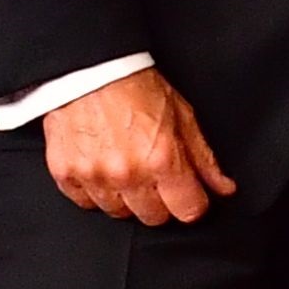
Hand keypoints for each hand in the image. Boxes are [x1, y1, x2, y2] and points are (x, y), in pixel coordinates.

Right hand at [39, 68, 236, 224]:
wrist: (90, 71)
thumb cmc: (137, 88)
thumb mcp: (183, 117)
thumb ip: (204, 159)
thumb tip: (223, 188)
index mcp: (161, 159)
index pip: (187, 210)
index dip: (193, 204)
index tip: (190, 195)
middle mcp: (127, 173)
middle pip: (153, 217)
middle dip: (160, 202)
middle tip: (157, 177)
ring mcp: (94, 177)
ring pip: (119, 213)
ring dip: (127, 198)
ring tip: (127, 168)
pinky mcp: (65, 175)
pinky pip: (86, 203)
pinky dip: (96, 191)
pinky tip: (103, 169)